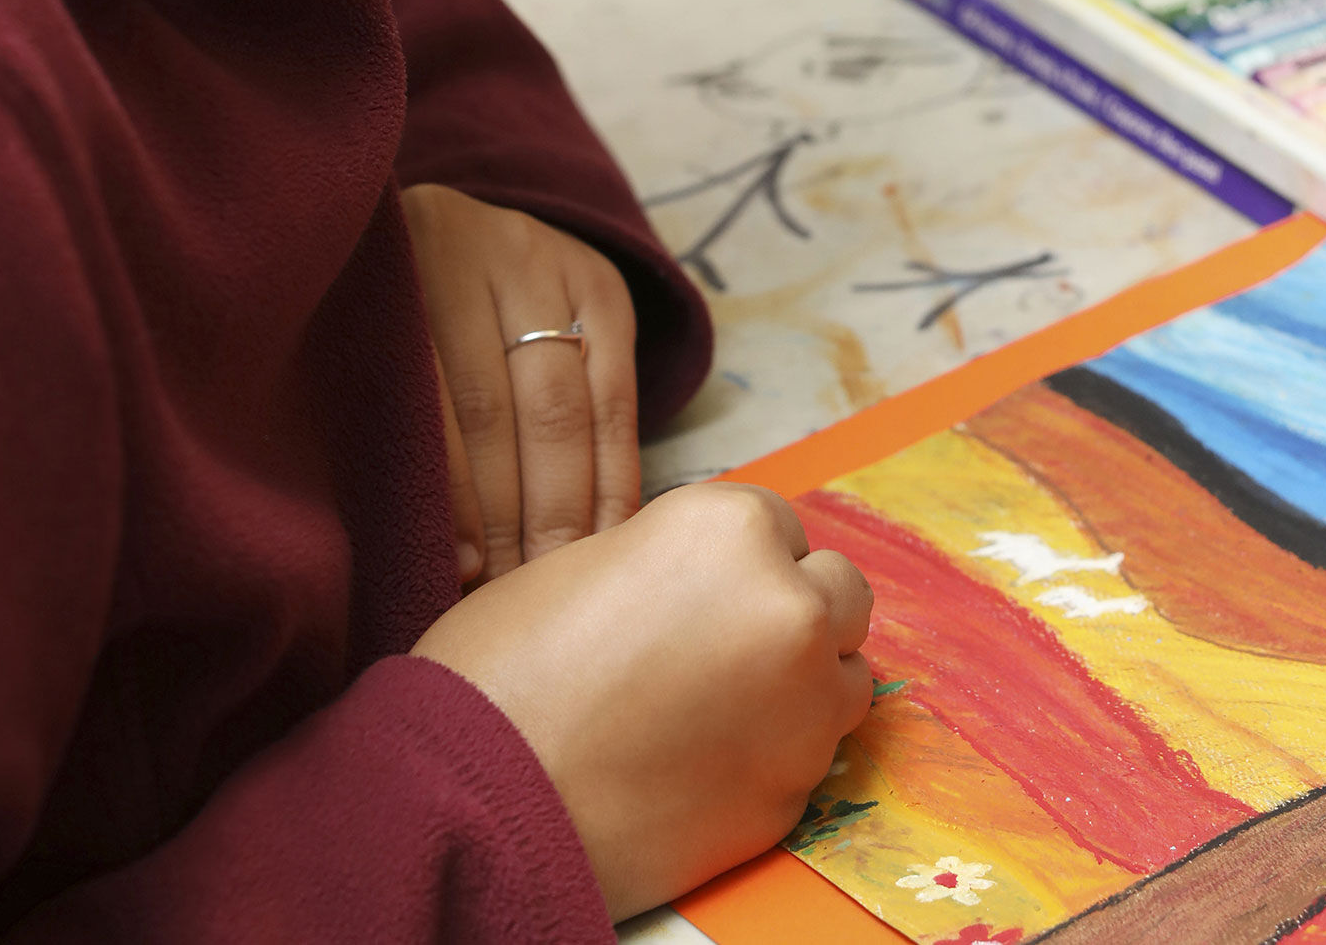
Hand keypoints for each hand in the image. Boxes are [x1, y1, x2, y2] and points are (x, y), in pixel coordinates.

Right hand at [402, 183, 639, 586]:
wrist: (378, 218)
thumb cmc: (488, 305)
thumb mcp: (557, 328)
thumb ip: (580, 410)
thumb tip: (603, 538)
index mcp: (595, 286)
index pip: (613, 409)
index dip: (608, 499)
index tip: (601, 577)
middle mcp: (531, 264)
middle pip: (553, 415)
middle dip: (552, 518)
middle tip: (543, 598)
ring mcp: (456, 265)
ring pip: (487, 413)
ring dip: (494, 513)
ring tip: (496, 586)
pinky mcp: (393, 284)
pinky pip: (422, 401)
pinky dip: (443, 481)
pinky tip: (449, 542)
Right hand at [414, 481, 873, 919]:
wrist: (478, 799)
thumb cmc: (505, 671)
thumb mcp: (590, 561)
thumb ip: (677, 563)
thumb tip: (710, 582)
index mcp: (729, 528)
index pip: (782, 525)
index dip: (743, 561)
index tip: (706, 594)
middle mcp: (787, 604)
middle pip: (840, 591)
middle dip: (797, 612)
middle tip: (728, 648)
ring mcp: (803, 704)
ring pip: (847, 677)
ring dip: (805, 685)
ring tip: (720, 709)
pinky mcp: (795, 793)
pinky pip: (814, 758)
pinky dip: (777, 757)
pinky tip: (706, 766)